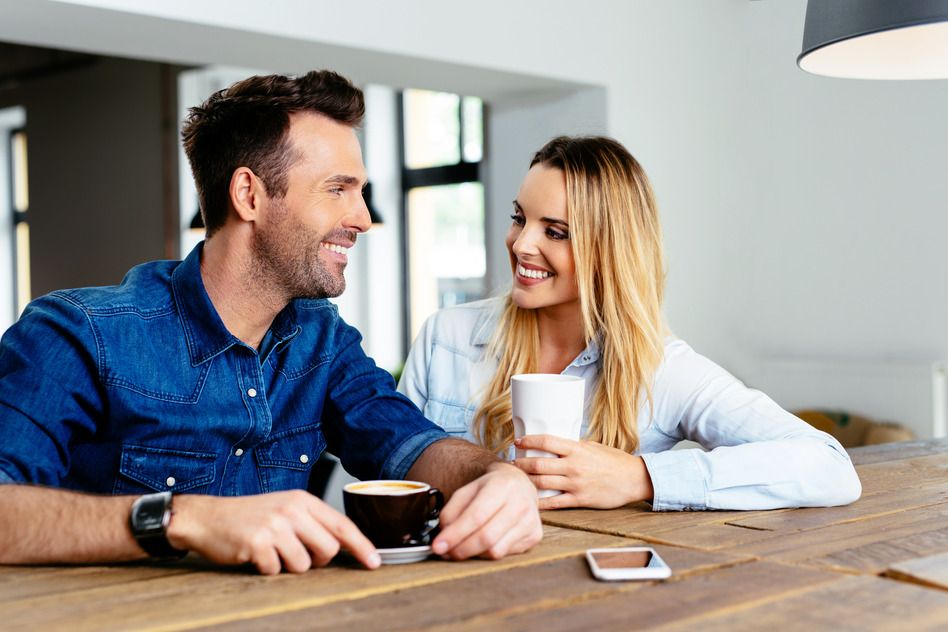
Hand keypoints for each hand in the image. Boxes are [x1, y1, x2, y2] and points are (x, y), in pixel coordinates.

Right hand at [167, 491, 379, 574]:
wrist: (208, 517)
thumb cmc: (250, 517)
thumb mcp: (285, 509)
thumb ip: (312, 524)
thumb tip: (341, 547)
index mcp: (303, 500)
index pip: (342, 525)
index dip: (361, 546)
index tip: (374, 562)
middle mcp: (292, 510)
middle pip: (328, 549)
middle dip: (316, 560)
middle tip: (295, 553)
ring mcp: (275, 526)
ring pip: (303, 565)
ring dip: (288, 566)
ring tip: (272, 551)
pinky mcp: (257, 543)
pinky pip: (276, 571)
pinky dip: (267, 570)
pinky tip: (255, 555)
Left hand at [431, 462, 542, 559]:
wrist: (519, 483)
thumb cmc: (490, 488)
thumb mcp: (467, 491)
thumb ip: (451, 512)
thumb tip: (443, 538)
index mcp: (503, 485)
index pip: (477, 515)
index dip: (455, 534)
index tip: (438, 546)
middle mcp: (521, 503)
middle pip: (487, 536)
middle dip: (461, 549)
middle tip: (445, 552)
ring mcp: (531, 521)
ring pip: (495, 550)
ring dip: (473, 554)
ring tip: (462, 547)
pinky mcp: (535, 536)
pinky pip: (505, 554)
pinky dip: (487, 553)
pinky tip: (482, 544)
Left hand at [513, 435, 653, 509]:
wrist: (634, 479)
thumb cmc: (614, 461)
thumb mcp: (593, 447)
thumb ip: (574, 447)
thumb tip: (554, 446)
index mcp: (577, 449)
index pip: (546, 441)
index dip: (528, 441)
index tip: (517, 442)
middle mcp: (574, 466)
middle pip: (538, 464)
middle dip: (520, 464)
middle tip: (511, 464)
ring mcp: (576, 484)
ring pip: (542, 483)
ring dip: (526, 481)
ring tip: (517, 480)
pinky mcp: (580, 500)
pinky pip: (554, 503)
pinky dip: (539, 502)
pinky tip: (529, 500)